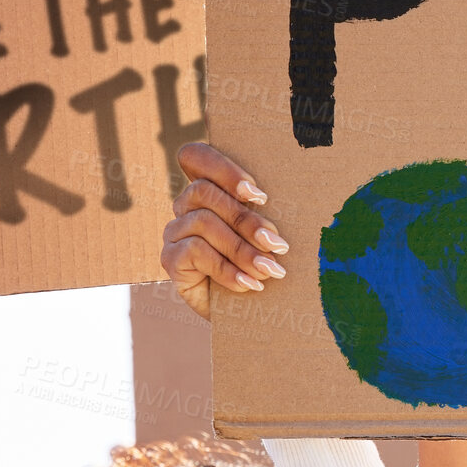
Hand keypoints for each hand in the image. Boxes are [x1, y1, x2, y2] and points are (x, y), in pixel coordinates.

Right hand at [162, 142, 288, 318]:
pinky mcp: (169, 258)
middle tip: (277, 244)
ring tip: (270, 269)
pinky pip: (195, 252)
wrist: (245, 309)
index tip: (259, 195)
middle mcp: (186, 205)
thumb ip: (265, 210)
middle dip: (246, 218)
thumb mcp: (266, 232)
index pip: (195, 156)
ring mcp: (175, 230)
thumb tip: (297, 198)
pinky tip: (250, 284)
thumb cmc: (262, 261)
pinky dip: (227, 270)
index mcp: (209, 188)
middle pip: (204, 191)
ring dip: (242, 249)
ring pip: (203, 222)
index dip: (223, 168)